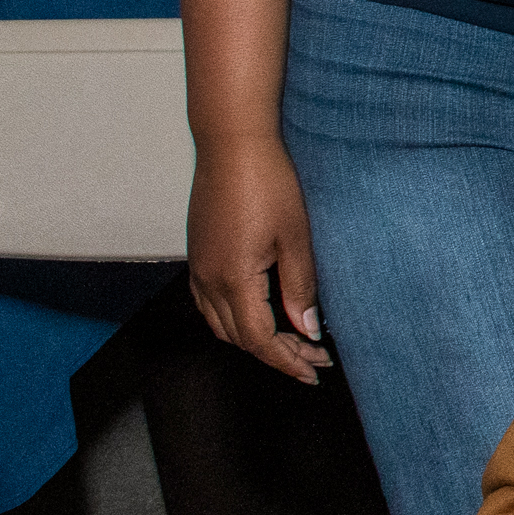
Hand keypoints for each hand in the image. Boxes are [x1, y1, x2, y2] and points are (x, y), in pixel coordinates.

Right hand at [187, 135, 330, 383]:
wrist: (232, 143)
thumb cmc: (268, 182)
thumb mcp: (295, 238)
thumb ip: (300, 288)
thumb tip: (307, 329)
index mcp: (233, 279)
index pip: (259, 340)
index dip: (288, 361)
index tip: (315, 371)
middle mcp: (207, 279)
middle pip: (238, 338)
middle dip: (277, 354)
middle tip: (314, 357)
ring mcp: (198, 267)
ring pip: (220, 323)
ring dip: (254, 339)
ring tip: (292, 341)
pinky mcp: (198, 253)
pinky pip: (210, 303)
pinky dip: (235, 319)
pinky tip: (261, 312)